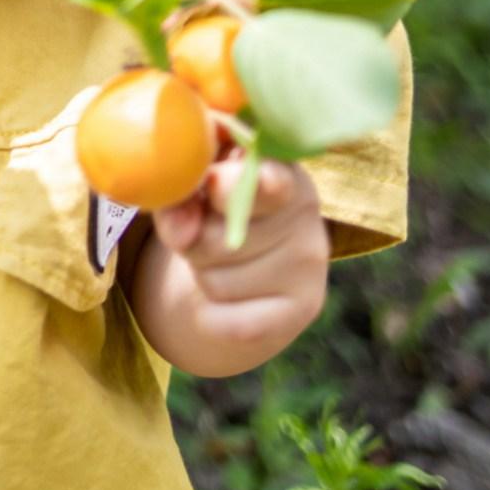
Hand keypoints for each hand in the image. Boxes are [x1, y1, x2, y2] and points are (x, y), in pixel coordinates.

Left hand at [134, 153, 327, 378]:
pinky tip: (232, 298)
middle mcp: (304, 213)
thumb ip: (179, 198)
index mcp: (275, 168)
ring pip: (215, 280)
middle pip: (216, 238)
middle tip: (204, 233)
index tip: (213, 183)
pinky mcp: (304, 309)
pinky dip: (211, 314)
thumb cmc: (212, 212)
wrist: (247, 271)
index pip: (266, 179)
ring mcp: (309, 264)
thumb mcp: (191, 192)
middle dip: (192, 242)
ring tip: (223, 261)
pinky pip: (226, 321)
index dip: (234, 184)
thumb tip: (182, 232)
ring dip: (201, 274)